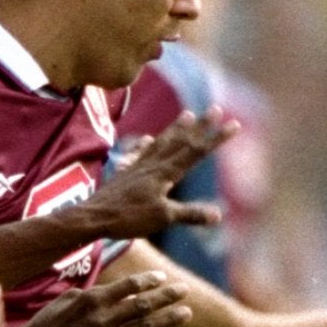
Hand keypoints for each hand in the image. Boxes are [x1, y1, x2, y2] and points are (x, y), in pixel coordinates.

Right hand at [10, 270, 189, 326]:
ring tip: (186, 312)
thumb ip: (92, 293)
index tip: (162, 277)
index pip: (129, 286)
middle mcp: (103, 320)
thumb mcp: (66, 299)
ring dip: (168, 320)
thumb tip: (113, 288)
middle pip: (143, 305)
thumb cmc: (44, 324)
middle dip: (166, 296)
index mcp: (92, 300)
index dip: (148, 280)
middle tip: (184, 289)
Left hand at [79, 111, 234, 241]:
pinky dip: (147, 145)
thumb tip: (218, 214)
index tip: (234, 123)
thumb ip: (190, 214)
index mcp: (165, 173)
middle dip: (202, 126)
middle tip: (216, 108)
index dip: (217, 138)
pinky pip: (140, 154)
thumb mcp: (163, 218)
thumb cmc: (127, 218)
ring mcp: (138, 166)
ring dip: (177, 129)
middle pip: (182, 141)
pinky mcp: (126, 174)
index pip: (197, 152)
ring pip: (162, 143)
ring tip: (187, 114)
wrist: (92, 216)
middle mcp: (153, 164)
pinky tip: (148, 140)